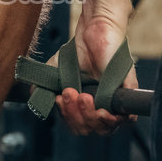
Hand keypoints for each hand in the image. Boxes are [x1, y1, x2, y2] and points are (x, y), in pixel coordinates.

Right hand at [55, 15, 138, 136]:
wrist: (94, 31)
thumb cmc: (79, 51)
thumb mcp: (54, 71)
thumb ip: (43, 88)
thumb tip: (33, 98)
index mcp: (85, 106)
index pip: (78, 126)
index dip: (68, 118)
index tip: (60, 99)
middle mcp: (100, 106)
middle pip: (91, 129)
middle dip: (76, 117)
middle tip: (69, 94)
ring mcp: (115, 101)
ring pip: (106, 127)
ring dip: (90, 117)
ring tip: (82, 97)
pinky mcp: (128, 92)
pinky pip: (127, 117)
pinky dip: (114, 118)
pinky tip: (101, 109)